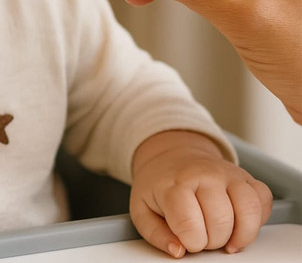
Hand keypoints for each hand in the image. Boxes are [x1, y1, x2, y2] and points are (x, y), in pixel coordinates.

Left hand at [130, 131, 271, 257]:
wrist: (173, 156)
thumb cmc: (160, 186)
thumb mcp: (143, 210)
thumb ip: (156, 235)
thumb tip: (177, 251)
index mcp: (175, 184)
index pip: (190, 226)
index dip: (191, 243)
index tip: (186, 239)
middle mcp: (204, 175)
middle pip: (221, 222)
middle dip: (212, 240)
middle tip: (201, 234)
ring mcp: (227, 173)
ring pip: (248, 211)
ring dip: (239, 234)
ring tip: (224, 236)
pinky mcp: (245, 176)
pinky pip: (263, 200)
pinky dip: (257, 219)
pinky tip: (239, 222)